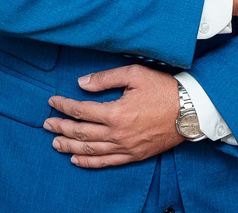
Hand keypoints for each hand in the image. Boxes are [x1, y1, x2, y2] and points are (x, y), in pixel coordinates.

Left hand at [44, 65, 181, 167]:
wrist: (190, 110)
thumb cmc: (164, 89)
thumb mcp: (134, 75)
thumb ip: (106, 78)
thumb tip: (81, 83)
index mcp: (116, 112)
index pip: (81, 111)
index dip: (64, 106)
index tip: (53, 102)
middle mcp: (117, 133)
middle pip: (81, 132)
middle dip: (61, 127)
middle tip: (47, 124)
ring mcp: (125, 147)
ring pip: (90, 149)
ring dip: (69, 146)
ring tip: (55, 142)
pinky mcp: (134, 155)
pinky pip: (106, 162)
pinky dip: (88, 162)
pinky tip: (76, 159)